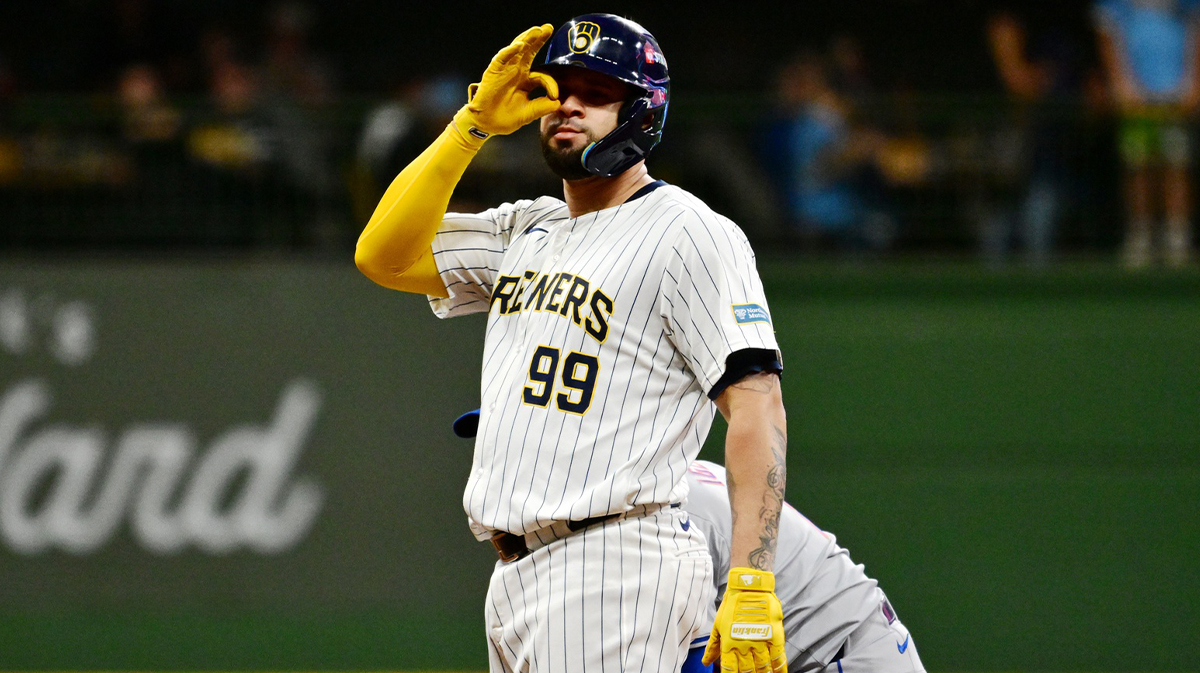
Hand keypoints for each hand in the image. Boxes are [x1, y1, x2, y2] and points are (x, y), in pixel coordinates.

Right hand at [452, 24, 560, 141]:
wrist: (486, 124)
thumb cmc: (505, 118)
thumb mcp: (528, 113)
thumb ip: (542, 107)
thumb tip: (558, 103)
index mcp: (526, 81)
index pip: (542, 77)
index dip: (550, 84)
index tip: (554, 96)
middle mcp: (516, 72)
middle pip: (529, 52)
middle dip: (538, 39)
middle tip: (548, 28)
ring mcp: (505, 70)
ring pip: (516, 50)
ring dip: (526, 39)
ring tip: (537, 30)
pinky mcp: (494, 72)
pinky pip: (502, 58)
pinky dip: (510, 51)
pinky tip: (519, 45)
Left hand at [703, 568, 787, 672]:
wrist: (749, 587)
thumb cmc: (731, 605)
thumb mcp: (718, 624)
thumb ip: (713, 646)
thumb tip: (706, 663)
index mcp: (729, 644)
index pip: (729, 670)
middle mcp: (745, 645)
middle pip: (747, 671)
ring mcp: (761, 641)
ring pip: (763, 667)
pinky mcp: (775, 636)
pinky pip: (778, 657)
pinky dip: (780, 669)